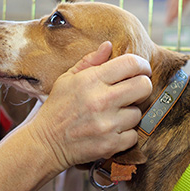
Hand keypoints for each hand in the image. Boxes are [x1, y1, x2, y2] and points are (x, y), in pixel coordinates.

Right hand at [28, 41, 151, 169]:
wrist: (45, 143)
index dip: (142, 65)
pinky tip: (111, 131)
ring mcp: (107, 124)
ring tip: (114, 114)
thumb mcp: (67, 79)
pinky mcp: (110, 145)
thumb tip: (108, 45)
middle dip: (142, 86)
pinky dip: (125, 135)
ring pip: (139, 113)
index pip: (131, 64)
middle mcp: (101, 100)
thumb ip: (90, 61)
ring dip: (130, 114)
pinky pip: (133, 136)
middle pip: (144, 86)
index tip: (142, 70)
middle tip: (133, 91)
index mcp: (91, 80)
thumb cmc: (57, 108)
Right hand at [166, 0, 189, 23]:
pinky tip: (168, 12)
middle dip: (170, 15)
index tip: (173, 19)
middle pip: (173, 6)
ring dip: (169, 12)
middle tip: (167, 23)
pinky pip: (170, 1)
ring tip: (167, 20)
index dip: (176, 13)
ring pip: (170, 4)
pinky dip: (169, 7)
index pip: (180, 5)